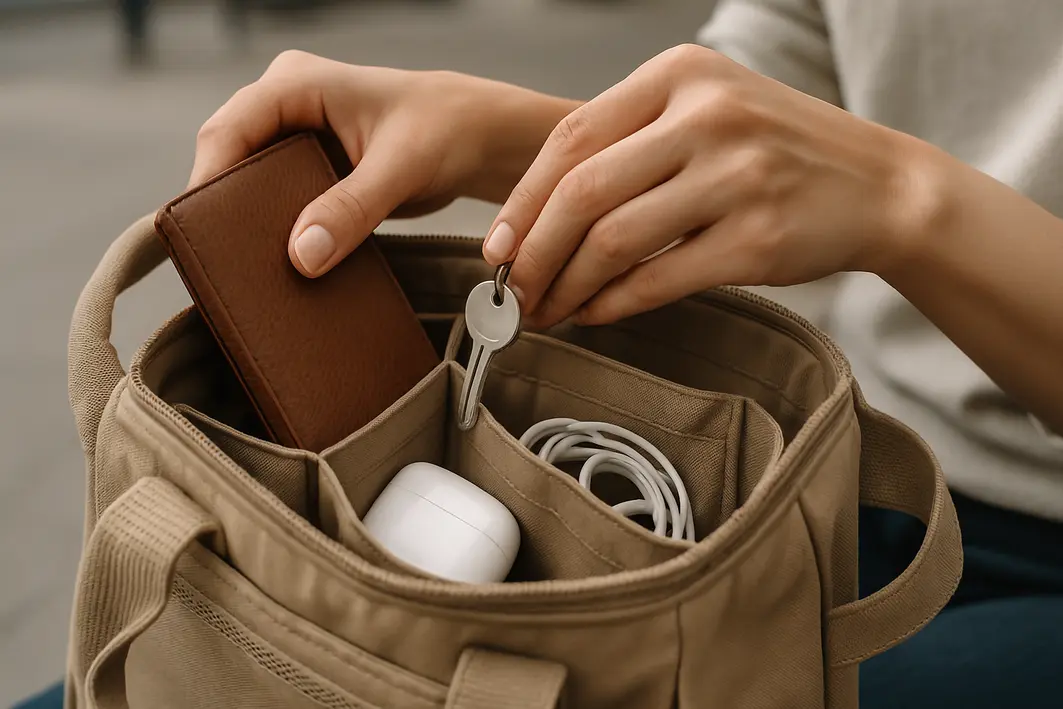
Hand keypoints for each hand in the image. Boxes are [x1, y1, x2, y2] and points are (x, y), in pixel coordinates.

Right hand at [192, 50, 576, 276]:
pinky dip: (277, 231)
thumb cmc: (443, 131)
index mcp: (295, 83)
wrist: (475, 137)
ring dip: (249, 224)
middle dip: (224, 209)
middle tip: (222, 264)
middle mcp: (284, 106)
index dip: (208, 182)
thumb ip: (352, 209)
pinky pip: (277, 201)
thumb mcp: (400, 169)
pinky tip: (282, 266)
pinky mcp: (309, 170)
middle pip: (229, 159)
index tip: (203, 235)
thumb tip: (302, 255)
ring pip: (248, 182)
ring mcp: (294, 138)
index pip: (227, 131)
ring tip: (248, 271)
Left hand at [483, 44, 933, 326]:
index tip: (497, 247)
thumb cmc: (776, 152)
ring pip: (614, 239)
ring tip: (549, 310)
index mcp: (680, 75)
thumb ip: (629, 144)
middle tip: (513, 291)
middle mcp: (707, 115)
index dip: (522, 200)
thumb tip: (536, 217)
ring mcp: (737, 176)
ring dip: (569, 285)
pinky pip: (660, 278)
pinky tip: (595, 315)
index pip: (571, 138)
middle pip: (582, 191)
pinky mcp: (759, 237)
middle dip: (535, 252)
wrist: (879, 183)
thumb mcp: (704, 113)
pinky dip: (614, 304)